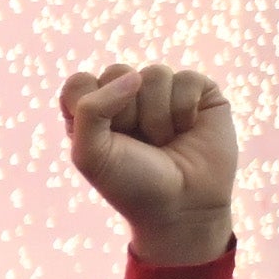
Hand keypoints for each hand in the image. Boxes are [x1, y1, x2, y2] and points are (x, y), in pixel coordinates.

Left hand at [63, 62, 236, 267]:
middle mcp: (126, 97)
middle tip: (137, 142)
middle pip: (116, 72)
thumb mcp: (90, 155)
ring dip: (156, 116)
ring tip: (163, 141)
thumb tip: (134, 76)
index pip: (79, 82)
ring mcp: (164, 92)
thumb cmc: (130, 184)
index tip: (102, 140)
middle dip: (125, 113)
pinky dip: (183, 110)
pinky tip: (187, 130)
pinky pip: (187, 78)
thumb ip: (90, 110)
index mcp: (93, 111)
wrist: (181, 206)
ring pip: (154, 74)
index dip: (89, 107)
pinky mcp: (199, 91)